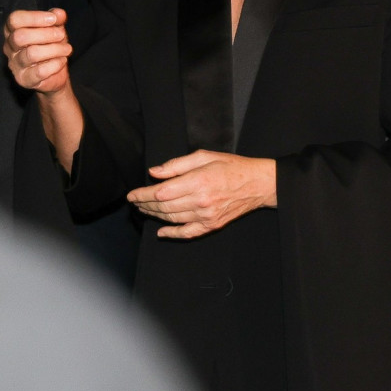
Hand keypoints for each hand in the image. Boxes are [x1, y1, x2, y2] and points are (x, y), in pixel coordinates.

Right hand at [4, 8, 72, 94]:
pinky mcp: (24, 80)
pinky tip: (62, 60)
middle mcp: (9, 47)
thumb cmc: (50, 45)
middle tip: (61, 35)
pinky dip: (55, 64)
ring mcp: (15, 65)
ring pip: (31, 54)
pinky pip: (39, 71)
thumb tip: (59, 13)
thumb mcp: (55, 28)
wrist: (55, 72)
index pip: (14, 19)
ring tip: (67, 49)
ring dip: (54, 49)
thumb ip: (56, 19)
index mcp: (12, 30)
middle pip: (20, 36)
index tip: (54, 19)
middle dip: (46, 34)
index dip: (35, 17)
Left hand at [128, 150, 276, 239]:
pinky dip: (172, 234)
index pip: (161, 192)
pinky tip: (161, 231)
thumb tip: (155, 172)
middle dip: (145, 204)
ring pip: (172, 218)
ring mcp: (206, 216)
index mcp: (197, 181)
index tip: (132, 194)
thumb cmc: (232, 167)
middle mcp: (200, 201)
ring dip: (155, 215)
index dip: (143, 194)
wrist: (258, 184)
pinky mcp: (211, 225)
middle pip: (163, 206)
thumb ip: (178, 165)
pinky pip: (187, 233)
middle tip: (135, 201)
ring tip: (144, 209)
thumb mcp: (204, 156)